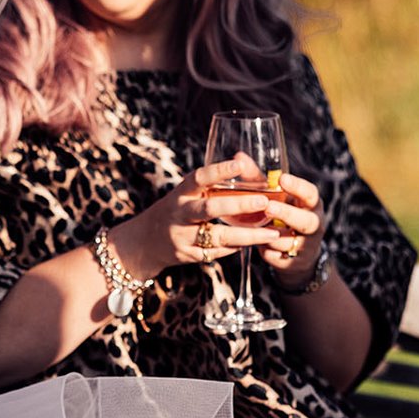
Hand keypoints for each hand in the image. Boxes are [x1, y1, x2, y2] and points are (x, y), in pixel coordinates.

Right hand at [110, 155, 282, 277]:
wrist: (144, 243)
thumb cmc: (177, 211)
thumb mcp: (188, 194)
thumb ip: (214, 182)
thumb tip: (245, 162)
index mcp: (181, 193)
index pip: (199, 178)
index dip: (218, 170)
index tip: (240, 164)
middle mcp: (179, 214)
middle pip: (209, 209)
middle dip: (238, 205)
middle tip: (264, 201)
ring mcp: (182, 236)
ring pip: (219, 237)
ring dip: (248, 235)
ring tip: (273, 232)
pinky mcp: (187, 255)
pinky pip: (218, 252)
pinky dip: (237, 247)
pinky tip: (255, 242)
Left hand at [259, 171, 328, 287]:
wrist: (296, 254)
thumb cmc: (282, 215)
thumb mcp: (275, 198)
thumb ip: (258, 180)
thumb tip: (238, 156)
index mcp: (311, 205)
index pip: (311, 194)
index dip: (298, 187)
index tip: (282, 179)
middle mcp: (313, 224)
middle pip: (306, 220)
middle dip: (287, 214)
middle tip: (268, 207)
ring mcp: (305, 245)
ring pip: (288, 241)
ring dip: (271, 235)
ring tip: (256, 229)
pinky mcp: (293, 263)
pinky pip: (277, 257)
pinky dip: (265, 252)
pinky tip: (256, 246)